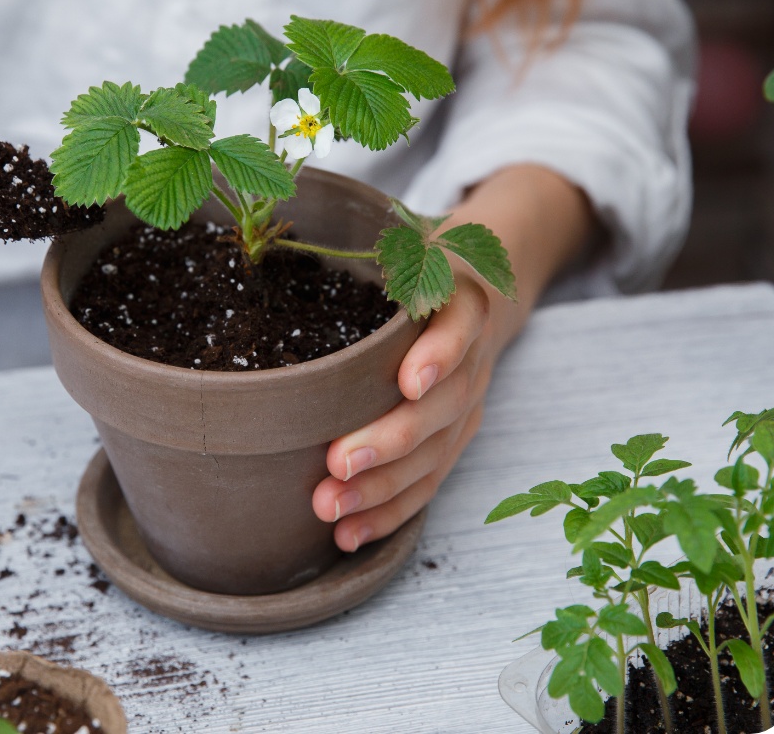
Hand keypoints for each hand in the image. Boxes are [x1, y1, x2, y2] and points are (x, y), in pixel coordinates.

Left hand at [309, 163, 597, 550]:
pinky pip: (429, 482)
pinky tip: (349, 535)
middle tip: (337, 463)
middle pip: (442, 407)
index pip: (458, 329)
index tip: (409, 381)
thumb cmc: (423, 258)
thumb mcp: (410, 237)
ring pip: (434, 455)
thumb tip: (285, 239)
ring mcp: (467, 402)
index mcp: (460, 301)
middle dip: (389, 440)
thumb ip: (375, 244)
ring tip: (332, 511)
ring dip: (382, 489)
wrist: (488, 281)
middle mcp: (471, 358)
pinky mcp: (456, 436)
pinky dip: (390, 512)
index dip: (437, 355)